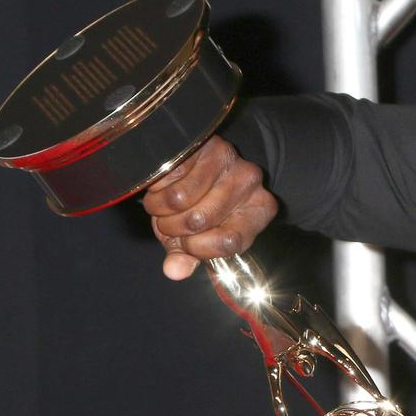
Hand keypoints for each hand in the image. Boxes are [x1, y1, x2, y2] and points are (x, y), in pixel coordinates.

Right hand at [141, 135, 278, 279]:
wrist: (192, 164)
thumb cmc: (197, 206)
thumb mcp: (194, 237)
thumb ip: (186, 256)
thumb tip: (174, 270)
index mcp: (259, 210)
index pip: (229, 241)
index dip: (198, 249)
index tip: (185, 246)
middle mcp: (250, 182)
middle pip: (198, 220)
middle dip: (173, 228)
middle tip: (169, 222)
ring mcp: (229, 159)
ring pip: (180, 199)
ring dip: (160, 209)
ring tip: (165, 204)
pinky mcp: (202, 144)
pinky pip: (168, 178)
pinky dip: (156, 189)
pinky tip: (164, 185)